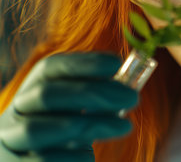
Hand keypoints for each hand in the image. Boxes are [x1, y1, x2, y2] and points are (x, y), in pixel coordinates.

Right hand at [0, 52, 137, 160]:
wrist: (37, 161)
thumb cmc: (67, 130)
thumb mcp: (80, 108)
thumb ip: (97, 94)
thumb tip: (128, 87)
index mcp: (33, 87)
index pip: (51, 67)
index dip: (84, 63)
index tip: (117, 64)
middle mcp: (16, 109)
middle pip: (47, 94)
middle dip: (94, 93)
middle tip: (134, 97)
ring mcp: (9, 139)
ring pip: (37, 129)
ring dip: (88, 125)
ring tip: (125, 126)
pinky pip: (42, 160)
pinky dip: (71, 157)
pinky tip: (90, 155)